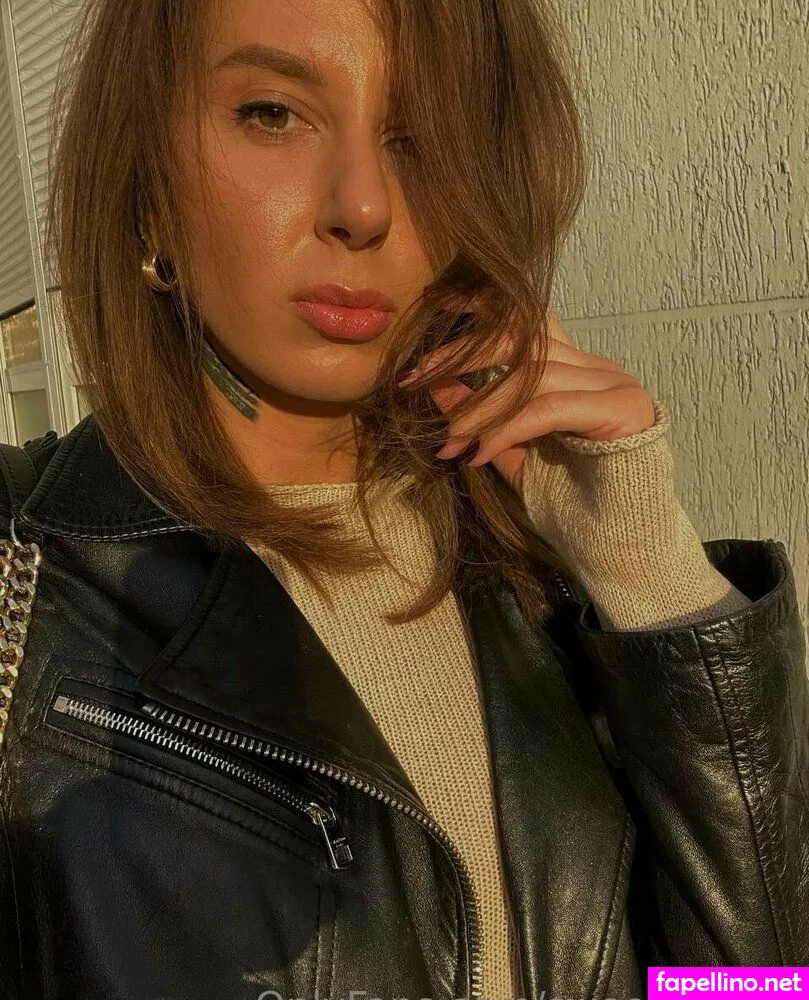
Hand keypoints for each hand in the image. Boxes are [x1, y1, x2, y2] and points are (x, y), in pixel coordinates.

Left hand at [395, 311, 656, 493]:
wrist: (620, 549)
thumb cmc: (570, 507)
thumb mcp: (511, 455)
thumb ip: (482, 420)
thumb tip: (436, 388)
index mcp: (577, 372)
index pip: (526, 327)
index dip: (481, 316)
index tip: (433, 317)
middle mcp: (598, 368)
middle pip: (522, 340)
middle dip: (463, 355)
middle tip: (415, 378)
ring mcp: (615, 384)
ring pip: (531, 377)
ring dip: (479, 410)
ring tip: (447, 441)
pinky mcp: (623, 409)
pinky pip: (549, 408)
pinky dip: (507, 430)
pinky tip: (479, 454)